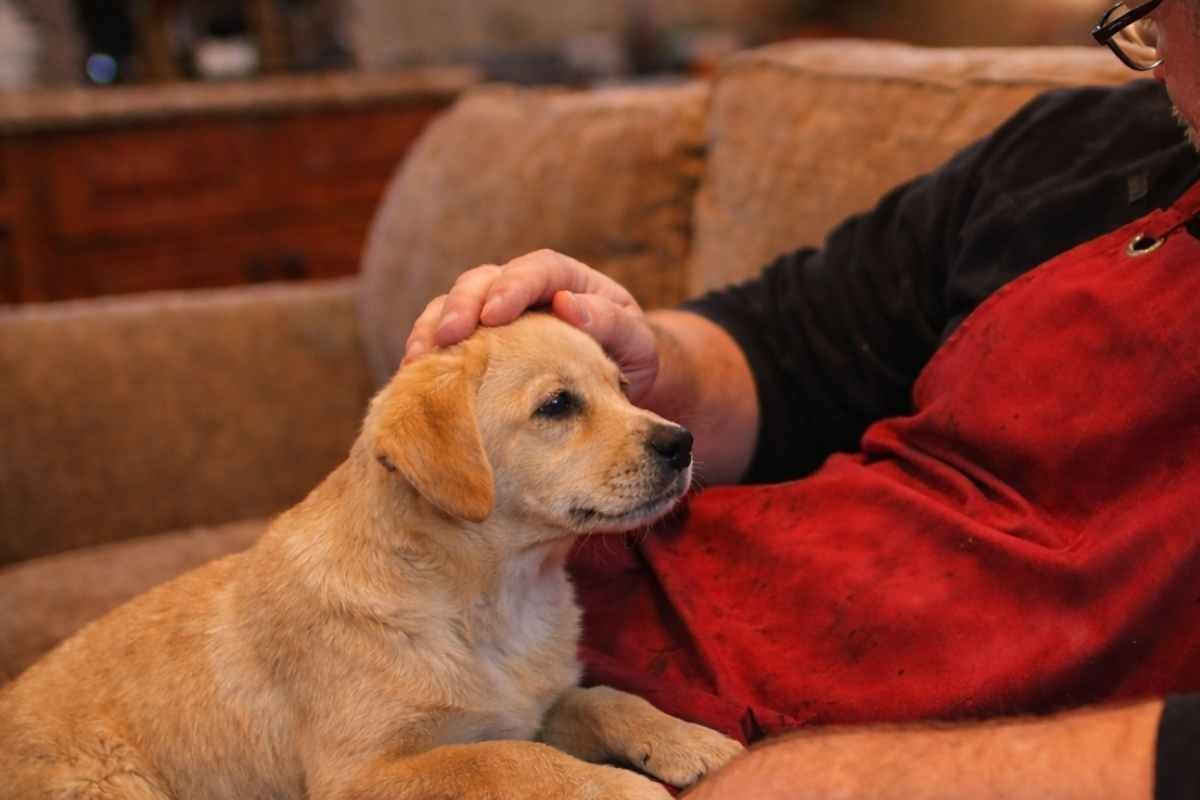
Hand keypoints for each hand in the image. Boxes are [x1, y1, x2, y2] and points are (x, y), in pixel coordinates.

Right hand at [403, 250, 660, 402]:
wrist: (620, 385)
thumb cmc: (632, 357)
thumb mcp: (635, 343)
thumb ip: (610, 323)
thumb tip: (567, 304)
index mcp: (566, 279)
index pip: (536, 270)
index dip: (512, 286)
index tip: (496, 312)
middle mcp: (524, 291)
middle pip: (483, 282)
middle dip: (462, 306)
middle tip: (449, 335)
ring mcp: (496, 318)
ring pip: (454, 308)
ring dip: (433, 330)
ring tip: (418, 360)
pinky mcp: (477, 345)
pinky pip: (447, 344)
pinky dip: (430, 358)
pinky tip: (414, 380)